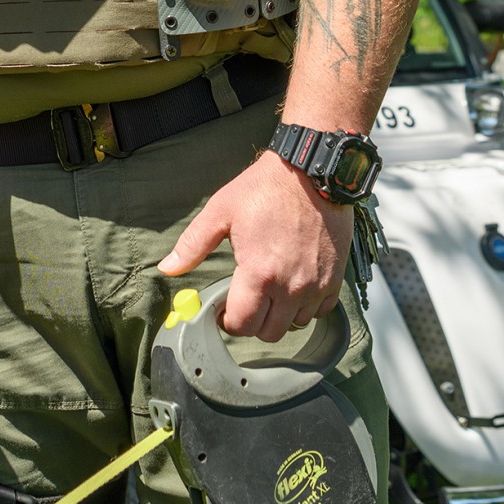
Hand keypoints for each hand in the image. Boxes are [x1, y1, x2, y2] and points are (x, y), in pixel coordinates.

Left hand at [158, 151, 353, 341]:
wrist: (313, 172)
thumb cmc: (265, 189)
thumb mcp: (221, 212)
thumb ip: (193, 244)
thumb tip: (168, 268)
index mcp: (260, 273)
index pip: (242, 324)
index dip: (228, 321)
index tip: (224, 310)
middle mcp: (291, 286)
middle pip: (269, 332)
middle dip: (253, 322)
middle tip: (246, 302)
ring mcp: (317, 284)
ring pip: (296, 324)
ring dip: (281, 315)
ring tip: (270, 292)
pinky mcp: (335, 277)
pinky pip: (321, 310)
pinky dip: (307, 307)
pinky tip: (294, 287)